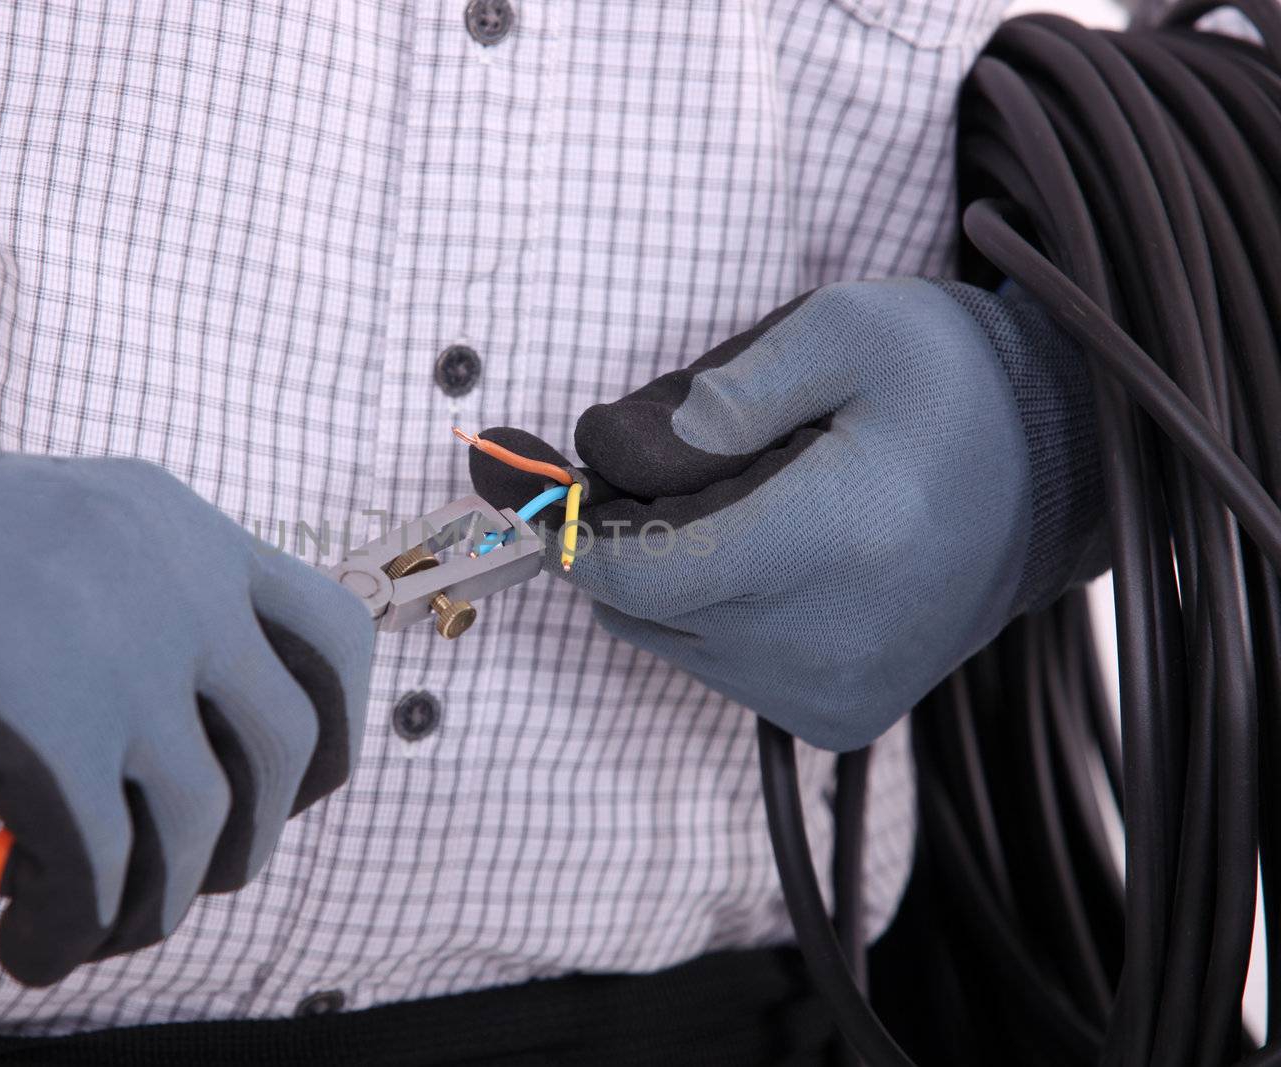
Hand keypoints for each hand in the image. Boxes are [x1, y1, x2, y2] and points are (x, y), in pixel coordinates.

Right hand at [0, 365, 373, 985]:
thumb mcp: (57, 546)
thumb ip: (146, 619)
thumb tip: (204, 770)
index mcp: (176, 521)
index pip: (335, 636)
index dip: (334, 737)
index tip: (286, 793)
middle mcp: (169, 568)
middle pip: (288, 749)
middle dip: (241, 841)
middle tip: (173, 876)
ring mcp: (109, 637)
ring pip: (198, 825)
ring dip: (149, 905)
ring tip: (81, 919)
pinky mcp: (34, 715)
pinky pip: (99, 870)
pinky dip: (71, 932)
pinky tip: (28, 940)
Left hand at [468, 280, 1101, 749]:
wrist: (1063, 470)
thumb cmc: (949, 384)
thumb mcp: (842, 328)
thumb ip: (716, 388)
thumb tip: (608, 453)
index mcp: (824, 545)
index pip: (631, 574)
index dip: (572, 528)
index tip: (544, 480)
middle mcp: (822, 645)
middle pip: (637, 607)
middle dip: (624, 534)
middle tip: (672, 465)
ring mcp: (832, 695)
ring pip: (667, 640)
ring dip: (668, 573)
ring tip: (746, 502)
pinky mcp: (840, 717)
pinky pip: (718, 666)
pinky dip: (712, 611)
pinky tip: (774, 554)